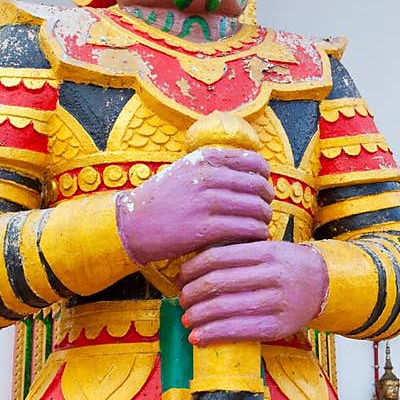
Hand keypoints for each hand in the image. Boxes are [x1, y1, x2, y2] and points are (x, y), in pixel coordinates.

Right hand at [116, 147, 273, 264]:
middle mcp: (208, 177)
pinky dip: (256, 235)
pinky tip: (253, 240)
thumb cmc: (162, 199)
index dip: (264, 178)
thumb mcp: (185, 170)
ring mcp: (207, 203)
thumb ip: (213, 166)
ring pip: (256, 209)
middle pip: (258, 186)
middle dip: (266, 201)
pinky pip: (246, 230)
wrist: (132, 223)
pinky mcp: (205, 229)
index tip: (261, 190)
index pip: (254, 162)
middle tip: (263, 212)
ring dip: (263, 220)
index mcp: (205, 159)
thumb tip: (250, 170)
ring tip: (259, 228)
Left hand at [178, 240, 328, 345]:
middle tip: (182, 300)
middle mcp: (272, 276)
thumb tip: (192, 270)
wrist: (323, 285)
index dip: (191, 269)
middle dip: (191, 294)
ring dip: (197, 316)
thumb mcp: (268, 248)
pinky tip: (198, 337)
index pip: (216, 258)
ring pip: (223, 308)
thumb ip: (237, 254)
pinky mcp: (278, 327)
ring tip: (187, 320)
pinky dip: (212, 335)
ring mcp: (277, 302)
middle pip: (216, 284)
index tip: (180, 277)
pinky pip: (238, 331)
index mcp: (266, 252)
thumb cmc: (287, 266)